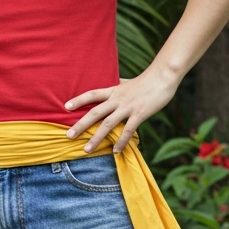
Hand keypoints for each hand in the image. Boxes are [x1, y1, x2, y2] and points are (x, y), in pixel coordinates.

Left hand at [64, 67, 179, 153]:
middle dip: (80, 124)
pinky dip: (121, 141)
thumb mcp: (128, 82)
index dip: (78, 100)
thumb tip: (115, 83)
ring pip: (108, 124)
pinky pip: (128, 130)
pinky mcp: (139, 113)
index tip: (66, 106)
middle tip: (68, 136)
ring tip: (86, 149)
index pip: (92, 94)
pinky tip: (115, 151)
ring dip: (96, 137)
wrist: (163, 76)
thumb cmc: (147, 80)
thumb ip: (120, 85)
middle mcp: (117, 99)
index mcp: (114, 91)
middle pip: (95, 112)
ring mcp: (128, 107)